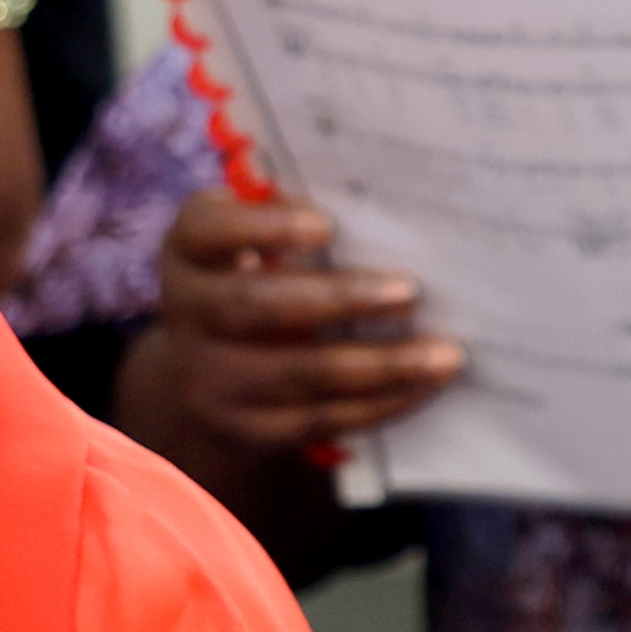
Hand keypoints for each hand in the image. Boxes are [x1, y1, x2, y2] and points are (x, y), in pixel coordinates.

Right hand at [143, 190, 462, 459]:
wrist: (216, 362)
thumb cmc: (262, 271)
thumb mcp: (259, 235)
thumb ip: (295, 214)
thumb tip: (374, 203)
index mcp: (189, 251)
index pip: (209, 232)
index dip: (264, 227)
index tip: (328, 224)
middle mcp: (186, 315)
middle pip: (256, 307)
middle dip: (339, 299)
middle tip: (411, 290)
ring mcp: (209, 380)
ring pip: (297, 374)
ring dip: (380, 364)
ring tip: (445, 353)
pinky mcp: (246, 428)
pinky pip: (318, 420)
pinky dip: (379, 403)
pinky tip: (424, 386)